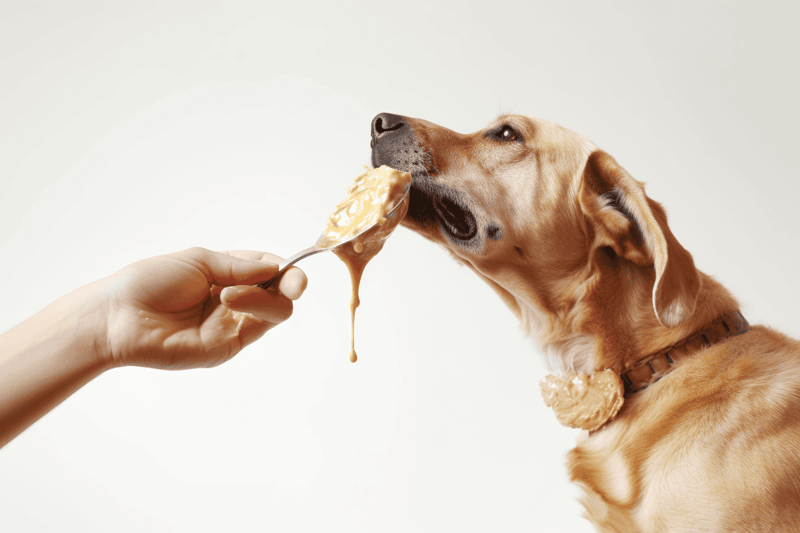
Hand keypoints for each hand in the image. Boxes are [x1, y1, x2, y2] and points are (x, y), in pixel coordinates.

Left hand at [103, 247, 306, 369]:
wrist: (119, 316)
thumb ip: (241, 266)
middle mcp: (234, 301)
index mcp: (226, 277)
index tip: (293, 265)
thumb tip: (278, 267)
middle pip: (280, 293)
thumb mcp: (200, 260)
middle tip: (291, 281)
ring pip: (277, 311)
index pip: (269, 270)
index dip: (285, 268)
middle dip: (289, 283)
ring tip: (229, 292)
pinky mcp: (228, 347)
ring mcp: (232, 326)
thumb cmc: (150, 282)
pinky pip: (259, 327)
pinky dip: (253, 307)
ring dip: (263, 295)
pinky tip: (228, 299)